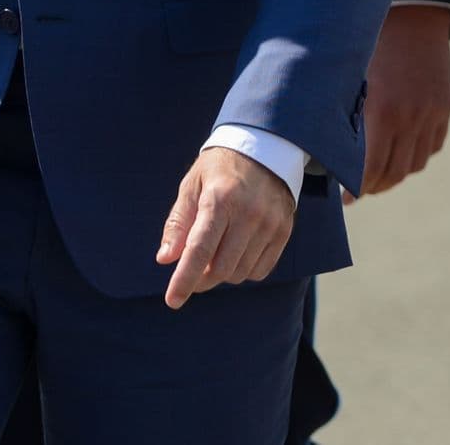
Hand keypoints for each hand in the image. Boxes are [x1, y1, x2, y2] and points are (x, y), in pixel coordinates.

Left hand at [156, 147, 296, 309]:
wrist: (265, 148)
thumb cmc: (220, 169)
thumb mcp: (192, 186)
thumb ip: (178, 223)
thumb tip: (165, 259)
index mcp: (220, 199)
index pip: (200, 250)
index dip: (184, 279)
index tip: (172, 300)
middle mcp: (248, 213)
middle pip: (220, 269)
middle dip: (200, 279)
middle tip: (191, 272)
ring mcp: (270, 223)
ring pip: (240, 273)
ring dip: (222, 273)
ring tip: (216, 254)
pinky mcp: (284, 230)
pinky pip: (260, 271)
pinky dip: (244, 270)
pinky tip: (236, 252)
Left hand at [359, 5, 449, 195]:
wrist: (412, 13)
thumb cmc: (370, 42)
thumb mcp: (351, 77)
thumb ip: (343, 115)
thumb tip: (323, 151)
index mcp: (381, 111)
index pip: (369, 170)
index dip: (355, 190)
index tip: (345, 198)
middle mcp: (409, 117)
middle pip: (393, 173)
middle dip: (373, 187)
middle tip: (359, 189)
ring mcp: (430, 114)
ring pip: (414, 164)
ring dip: (395, 174)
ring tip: (378, 173)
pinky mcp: (444, 108)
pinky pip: (432, 146)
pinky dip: (416, 154)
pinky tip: (400, 150)